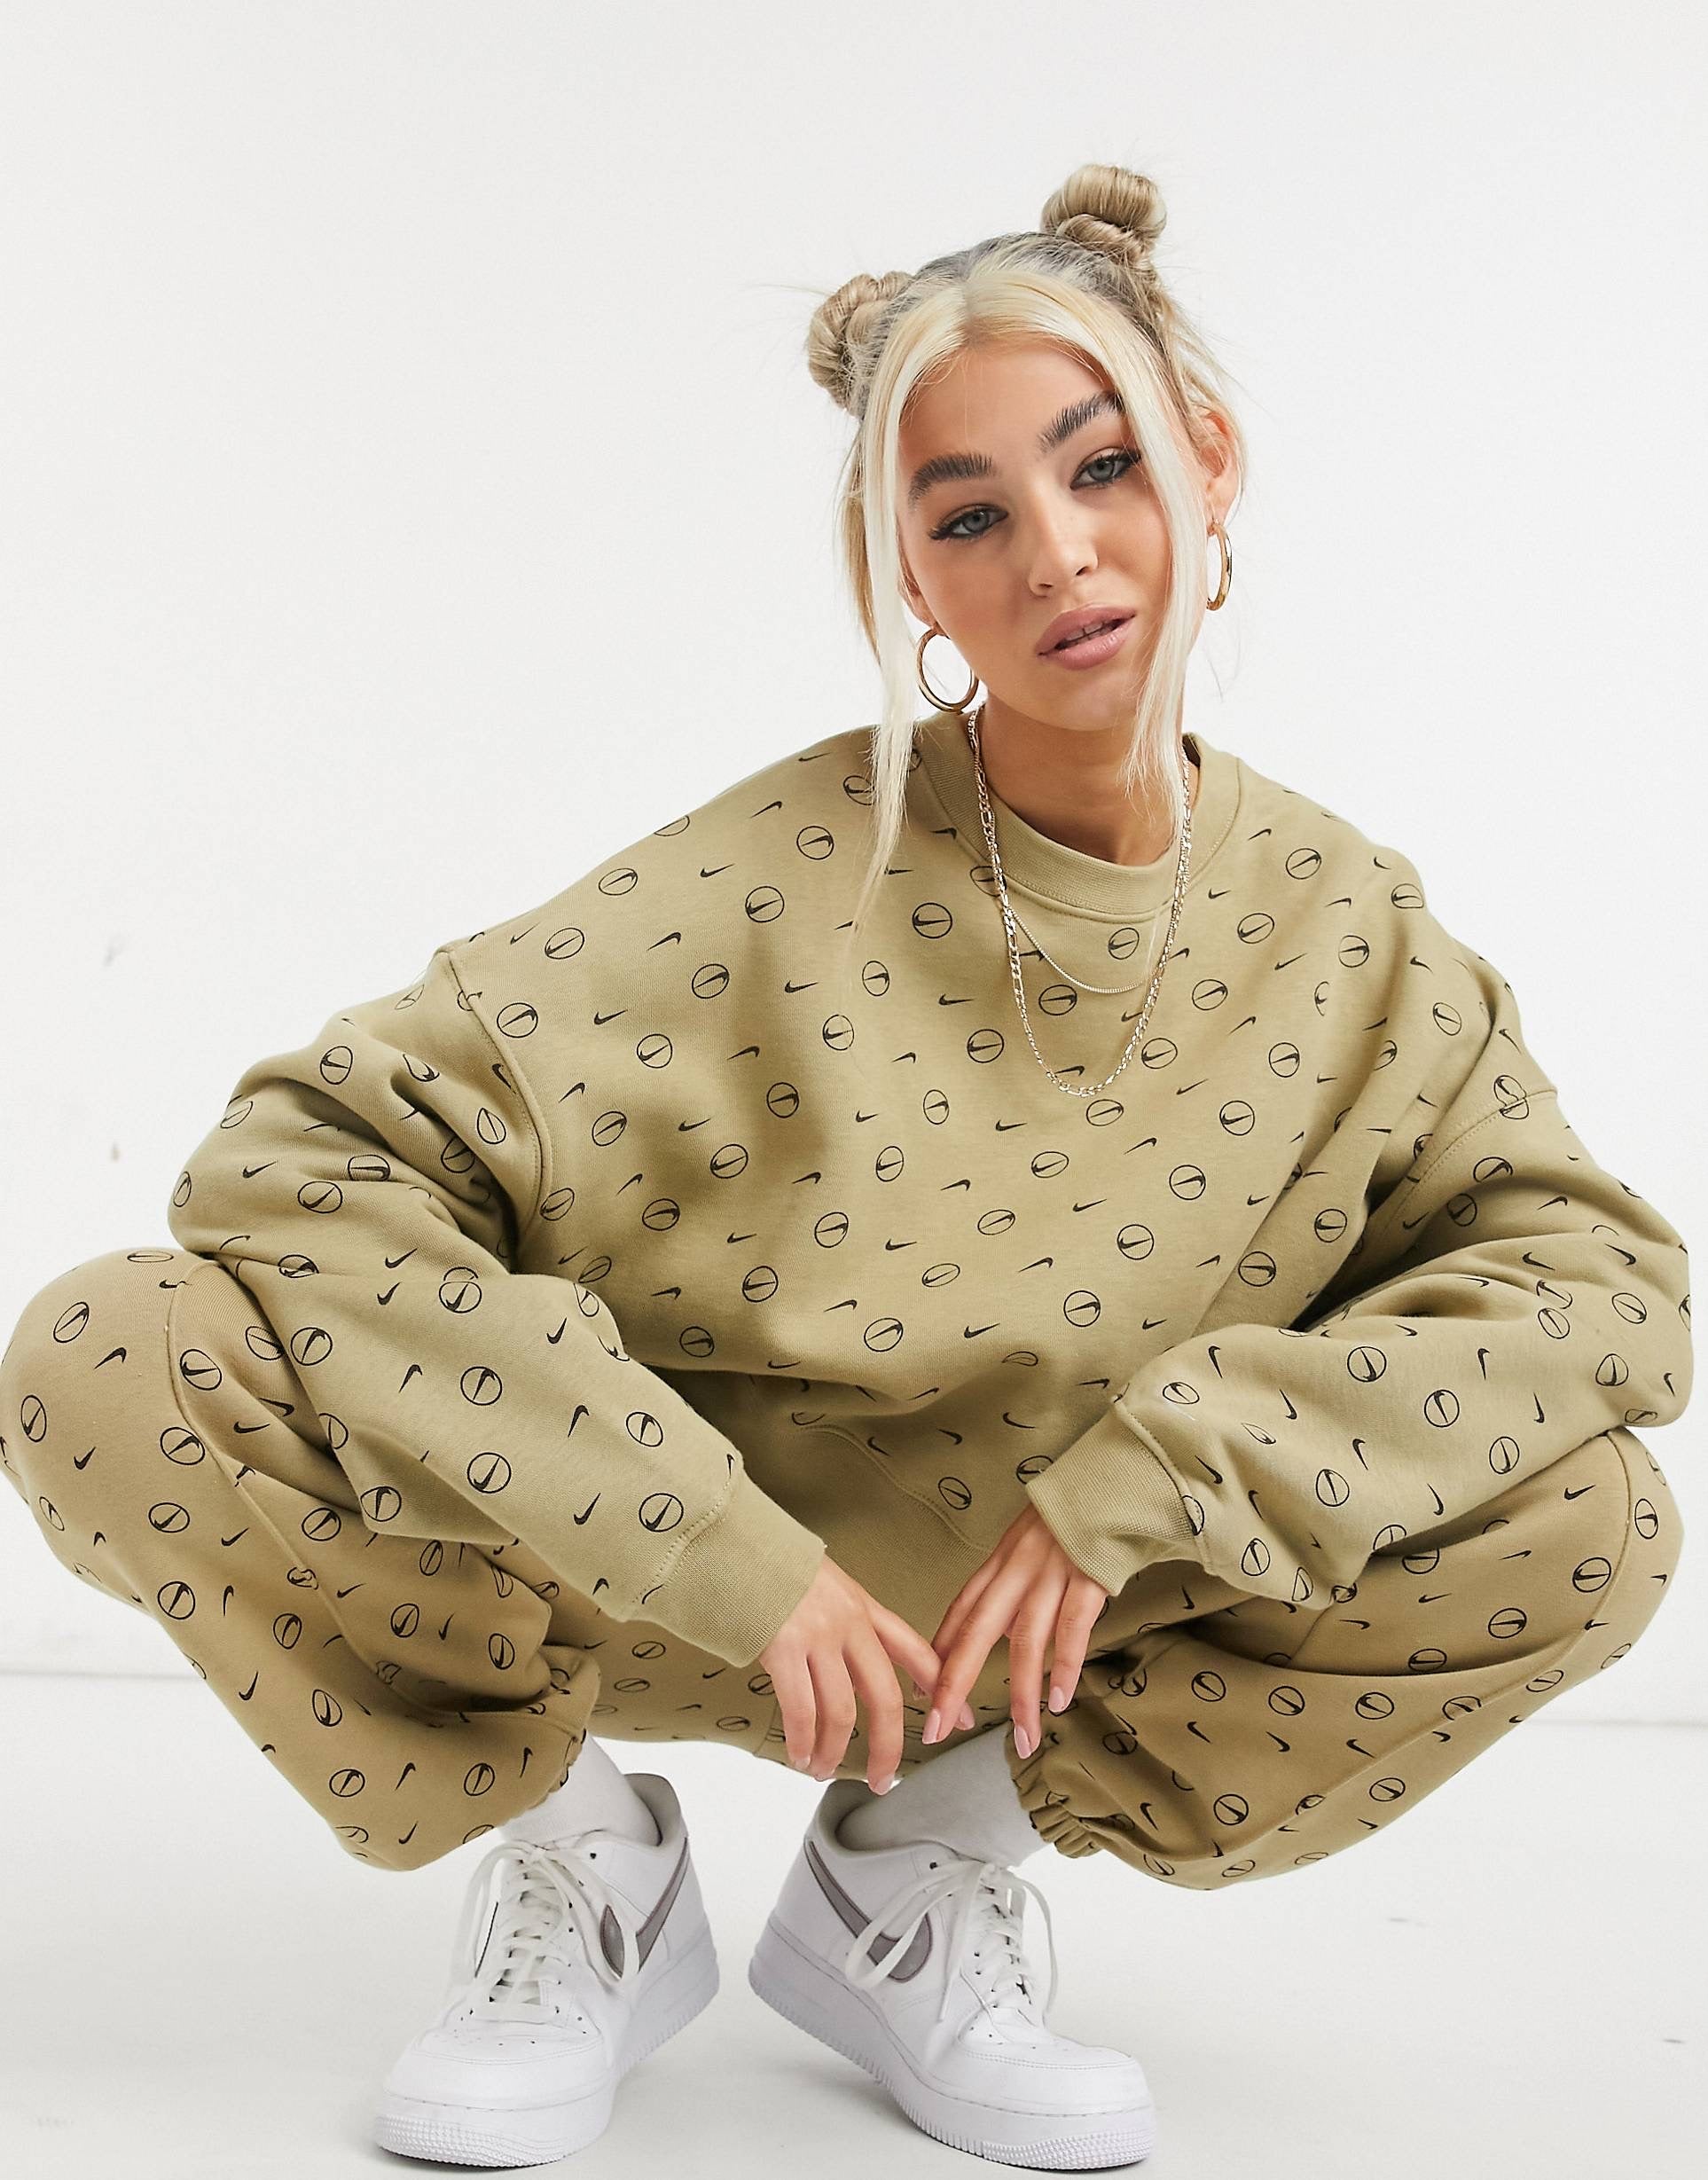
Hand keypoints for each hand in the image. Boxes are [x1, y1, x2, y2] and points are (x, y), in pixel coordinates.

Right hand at [758, 1553, 974, 1793]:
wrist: (734, 1542)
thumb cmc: (771, 1564)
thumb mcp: (824, 1584)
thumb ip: (843, 1625)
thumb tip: (849, 1675)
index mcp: (862, 1606)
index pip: (914, 1649)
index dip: (939, 1687)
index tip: (959, 1719)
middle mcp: (848, 1623)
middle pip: (885, 1696)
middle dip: (888, 1745)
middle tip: (882, 1779)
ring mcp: (816, 1635)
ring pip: (840, 1712)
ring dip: (833, 1751)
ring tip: (822, 1770)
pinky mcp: (783, 1648)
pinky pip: (801, 1710)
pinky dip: (802, 1741)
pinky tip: (799, 1755)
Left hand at [923, 1503, 1109, 1758]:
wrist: (1111, 1479)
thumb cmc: (1071, 1520)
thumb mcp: (1027, 1546)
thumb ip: (1009, 1589)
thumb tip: (997, 1638)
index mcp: (1000, 1562)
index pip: (960, 1613)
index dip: (939, 1655)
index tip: (922, 1696)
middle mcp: (1016, 1570)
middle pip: (976, 1631)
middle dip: (953, 1682)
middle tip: (936, 1728)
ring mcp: (1051, 1573)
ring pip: (1025, 1641)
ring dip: (1021, 1695)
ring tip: (1022, 1739)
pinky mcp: (1087, 1576)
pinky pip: (1072, 1627)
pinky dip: (1063, 1666)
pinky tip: (1058, 1701)